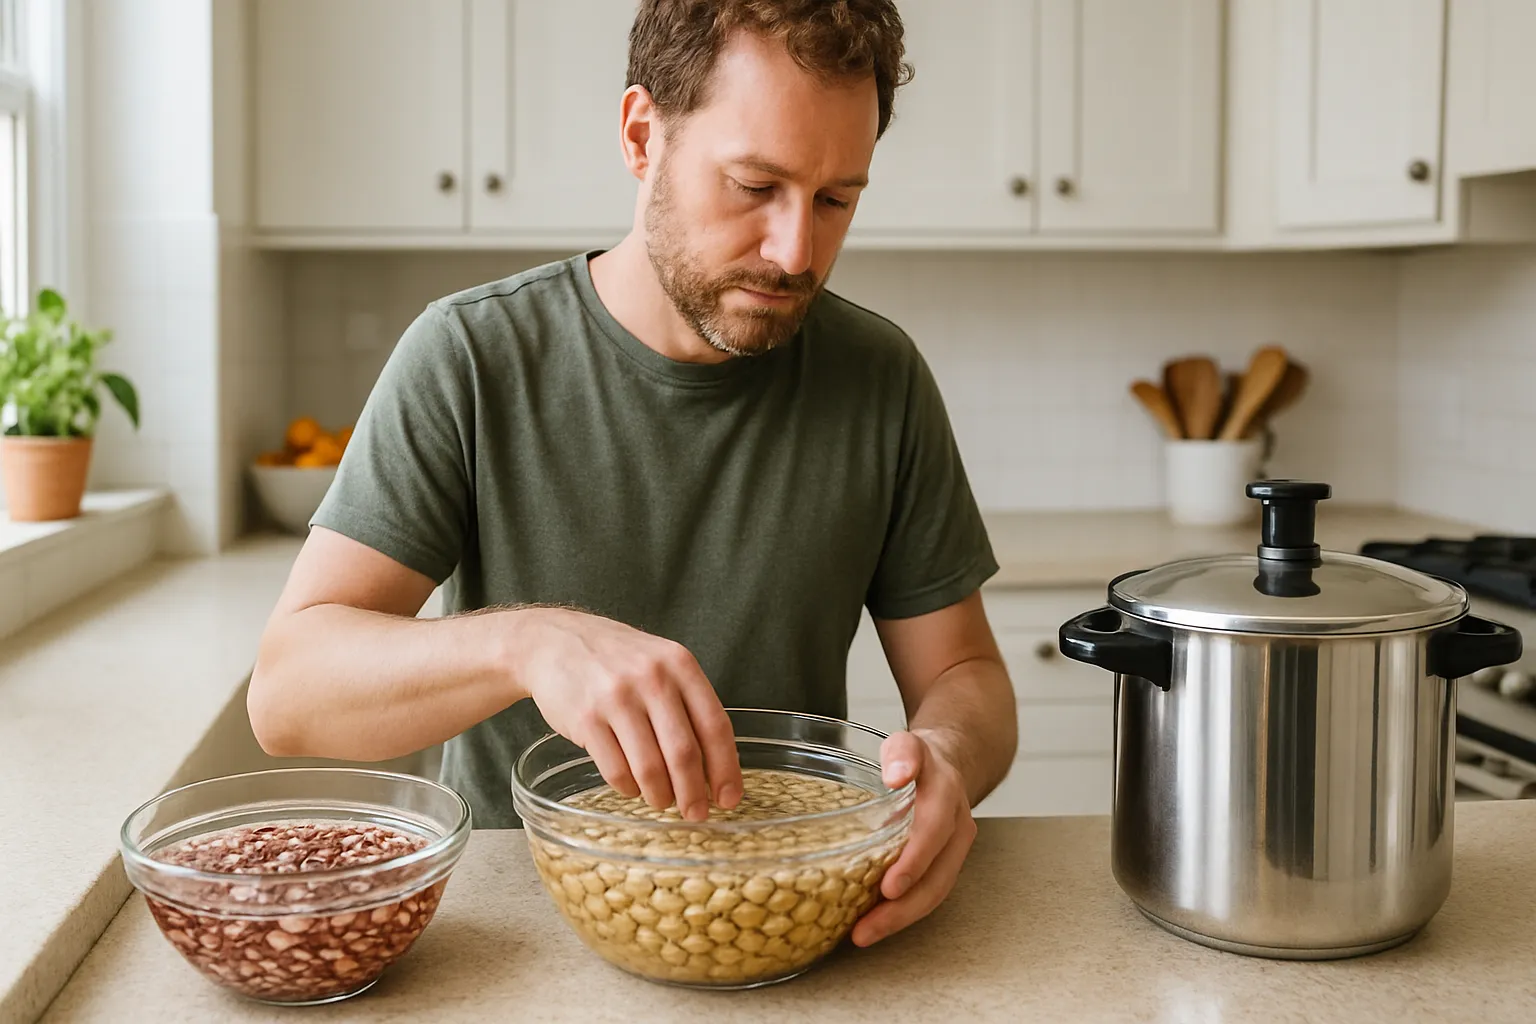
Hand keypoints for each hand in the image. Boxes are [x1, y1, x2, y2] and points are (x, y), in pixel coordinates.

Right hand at [515, 607, 741, 820]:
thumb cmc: (616, 659)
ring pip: (649, 768)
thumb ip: (688, 704)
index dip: (726, 769)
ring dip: (660, 795)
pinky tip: (632, 786)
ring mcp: (616, 698)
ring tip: (661, 800)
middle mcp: (651, 679)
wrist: (554, 641)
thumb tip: (714, 767)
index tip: (728, 798)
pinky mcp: (586, 719)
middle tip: (696, 813)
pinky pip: (616, 771)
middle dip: (693, 793)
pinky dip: (629, 788)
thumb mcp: (661, 663)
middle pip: (683, 753)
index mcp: (680, 665)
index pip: (715, 726)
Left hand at [850, 728, 975, 945]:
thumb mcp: (906, 744)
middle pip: (936, 872)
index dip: (913, 860)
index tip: (890, 886)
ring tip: (864, 933)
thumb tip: (896, 775)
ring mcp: (956, 846)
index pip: (933, 828)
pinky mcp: (948, 862)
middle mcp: (956, 823)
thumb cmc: (917, 759)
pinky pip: (931, 891)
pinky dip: (905, 911)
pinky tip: (877, 922)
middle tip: (868, 923)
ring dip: (901, 916)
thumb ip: (901, 754)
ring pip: (935, 890)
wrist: (949, 762)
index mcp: (944, 793)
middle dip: (903, 904)